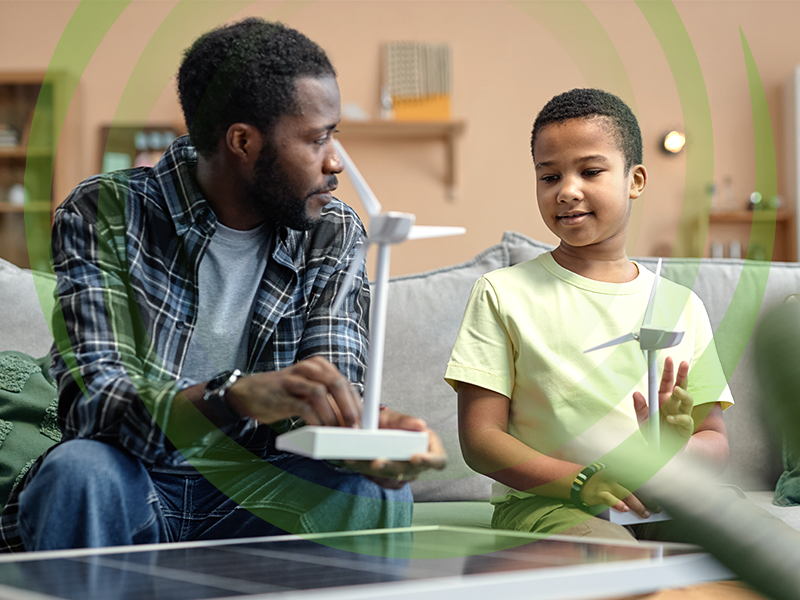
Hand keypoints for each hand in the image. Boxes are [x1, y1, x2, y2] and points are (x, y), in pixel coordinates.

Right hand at [226, 356, 360, 426]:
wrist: (251, 393)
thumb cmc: (286, 394)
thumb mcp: (310, 392)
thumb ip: (330, 402)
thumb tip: (353, 421)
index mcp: (320, 366)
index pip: (345, 384)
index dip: (357, 404)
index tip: (364, 422)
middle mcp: (309, 368)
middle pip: (337, 384)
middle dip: (349, 409)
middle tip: (354, 428)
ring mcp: (294, 379)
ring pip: (321, 394)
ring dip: (332, 416)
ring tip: (337, 432)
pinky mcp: (283, 394)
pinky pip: (304, 407)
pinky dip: (315, 421)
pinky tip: (319, 432)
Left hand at [346, 408, 447, 488]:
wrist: (370, 429)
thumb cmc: (390, 423)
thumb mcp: (395, 417)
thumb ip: (405, 421)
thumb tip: (420, 425)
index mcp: (428, 447)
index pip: (439, 460)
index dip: (430, 461)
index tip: (415, 458)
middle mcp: (417, 463)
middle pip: (410, 471)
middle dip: (392, 466)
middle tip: (377, 462)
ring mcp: (401, 472)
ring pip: (390, 476)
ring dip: (373, 469)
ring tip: (358, 459)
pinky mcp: (383, 476)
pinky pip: (374, 476)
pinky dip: (361, 468)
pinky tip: (351, 459)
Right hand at [579, 468, 652, 518]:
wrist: (580, 481)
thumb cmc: (601, 482)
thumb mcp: (614, 478)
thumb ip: (627, 486)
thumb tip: (645, 500)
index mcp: (622, 472)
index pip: (640, 480)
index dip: (652, 489)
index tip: (662, 497)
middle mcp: (616, 476)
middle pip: (637, 488)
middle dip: (648, 499)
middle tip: (657, 509)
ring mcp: (607, 484)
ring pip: (626, 494)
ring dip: (637, 505)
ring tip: (645, 513)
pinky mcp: (599, 492)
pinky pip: (609, 498)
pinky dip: (617, 503)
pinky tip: (624, 508)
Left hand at [633, 357, 694, 442]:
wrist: (661, 451)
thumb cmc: (654, 433)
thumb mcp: (642, 419)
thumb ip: (640, 407)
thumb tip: (636, 393)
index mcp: (664, 399)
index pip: (667, 381)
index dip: (668, 370)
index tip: (669, 359)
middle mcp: (674, 404)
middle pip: (681, 385)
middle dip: (682, 374)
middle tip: (683, 363)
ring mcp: (682, 414)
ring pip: (688, 399)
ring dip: (682, 393)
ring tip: (676, 389)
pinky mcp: (686, 426)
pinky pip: (685, 419)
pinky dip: (678, 417)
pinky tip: (669, 418)